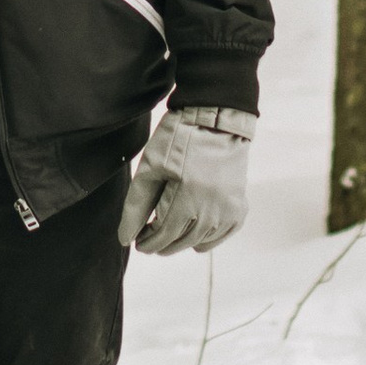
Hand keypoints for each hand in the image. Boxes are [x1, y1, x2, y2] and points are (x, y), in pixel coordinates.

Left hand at [121, 104, 258, 256]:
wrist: (216, 120)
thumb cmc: (179, 139)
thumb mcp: (150, 167)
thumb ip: (137, 206)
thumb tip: (126, 238)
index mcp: (188, 198)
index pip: (163, 236)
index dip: (147, 242)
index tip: (137, 241)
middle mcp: (212, 210)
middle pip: (181, 242)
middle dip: (161, 244)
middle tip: (148, 237)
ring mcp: (228, 210)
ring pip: (199, 242)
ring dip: (181, 241)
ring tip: (168, 230)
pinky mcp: (239, 207)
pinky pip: (220, 236)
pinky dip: (205, 238)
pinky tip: (193, 228)